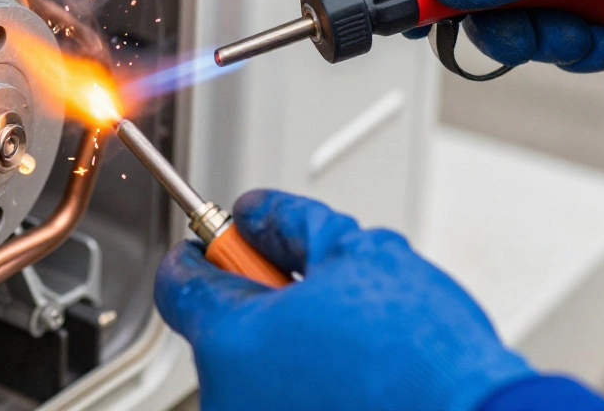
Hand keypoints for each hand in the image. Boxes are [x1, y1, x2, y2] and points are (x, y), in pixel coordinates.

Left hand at [155, 190, 532, 410]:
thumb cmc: (424, 361)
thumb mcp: (357, 252)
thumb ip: (288, 222)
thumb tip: (258, 212)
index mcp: (230, 340)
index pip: (179, 282)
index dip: (208, 247)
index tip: (229, 238)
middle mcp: (226, 399)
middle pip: (220, 326)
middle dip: (262, 297)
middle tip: (320, 290)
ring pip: (253, 369)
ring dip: (287, 346)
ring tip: (353, 343)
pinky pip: (279, 400)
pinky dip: (304, 385)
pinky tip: (354, 378)